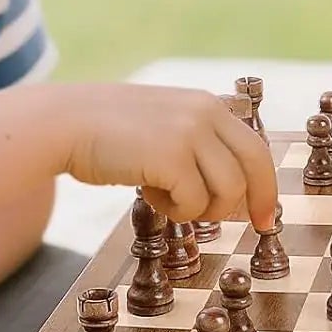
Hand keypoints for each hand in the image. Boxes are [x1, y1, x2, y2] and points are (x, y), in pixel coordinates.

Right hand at [58, 83, 277, 228]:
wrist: (64, 123)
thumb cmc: (108, 133)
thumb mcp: (165, 124)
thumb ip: (198, 143)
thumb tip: (232, 188)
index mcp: (208, 105)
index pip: (255, 148)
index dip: (266, 185)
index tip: (267, 215)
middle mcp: (206, 113)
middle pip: (254, 168)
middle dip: (256, 202)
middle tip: (256, 226)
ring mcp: (190, 133)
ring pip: (226, 191)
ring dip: (200, 209)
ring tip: (169, 200)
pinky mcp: (171, 156)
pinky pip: (194, 202)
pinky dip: (175, 210)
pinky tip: (149, 194)